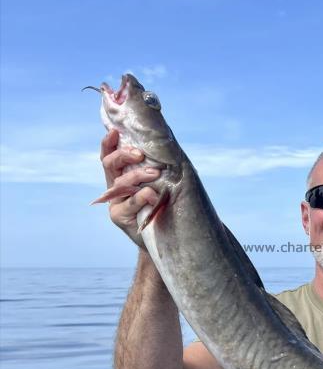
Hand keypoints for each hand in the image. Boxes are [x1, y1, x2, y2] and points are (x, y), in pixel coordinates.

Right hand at [100, 130, 160, 247]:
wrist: (166, 236)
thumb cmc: (165, 205)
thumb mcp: (161, 182)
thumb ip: (156, 165)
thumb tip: (165, 138)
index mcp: (122, 175)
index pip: (110, 155)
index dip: (109, 143)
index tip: (115, 131)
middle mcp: (116, 187)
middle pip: (110, 164)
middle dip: (123, 155)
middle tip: (140, 154)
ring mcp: (116, 202)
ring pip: (120, 182)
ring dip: (137, 175)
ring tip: (154, 173)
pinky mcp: (119, 216)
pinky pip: (129, 203)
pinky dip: (141, 196)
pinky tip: (151, 193)